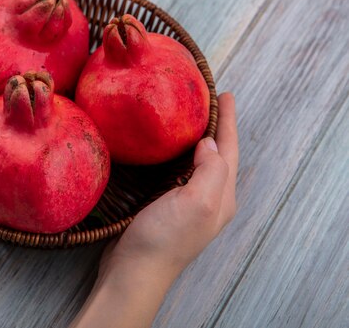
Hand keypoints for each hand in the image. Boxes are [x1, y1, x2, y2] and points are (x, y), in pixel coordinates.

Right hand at [101, 92, 238, 279]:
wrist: (135, 270)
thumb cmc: (164, 238)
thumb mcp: (196, 202)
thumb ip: (210, 171)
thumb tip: (209, 144)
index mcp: (221, 196)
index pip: (229, 150)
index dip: (228, 121)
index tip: (225, 94)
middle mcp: (211, 200)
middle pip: (220, 156)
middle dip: (219, 128)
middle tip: (210, 101)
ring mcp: (190, 206)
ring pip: (202, 164)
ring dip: (202, 140)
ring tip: (194, 119)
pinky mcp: (170, 208)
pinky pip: (184, 173)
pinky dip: (183, 155)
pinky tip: (172, 151)